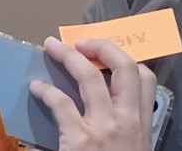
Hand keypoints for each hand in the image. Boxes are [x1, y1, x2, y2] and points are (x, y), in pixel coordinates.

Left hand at [29, 37, 155, 150]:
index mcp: (141, 124)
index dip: (125, 59)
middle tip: (81, 41)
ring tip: (52, 46)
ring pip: (90, 76)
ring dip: (68, 56)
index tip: (105, 52)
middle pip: (124, 67)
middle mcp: (128, 120)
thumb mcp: (132, 148)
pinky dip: (46, 91)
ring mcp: (105, 127)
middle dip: (102, 46)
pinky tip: (37, 88)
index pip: (145, 79)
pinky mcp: (81, 139)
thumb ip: (123, 128)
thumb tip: (105, 109)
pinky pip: (62, 103)